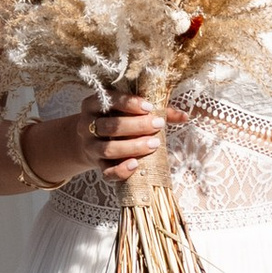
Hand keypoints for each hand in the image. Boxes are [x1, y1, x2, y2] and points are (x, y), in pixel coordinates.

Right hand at [28, 96, 162, 188]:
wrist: (89, 140)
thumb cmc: (116, 119)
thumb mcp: (129, 110)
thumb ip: (155, 110)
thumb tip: (184, 115)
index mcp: (94, 104)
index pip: (110, 100)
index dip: (130, 103)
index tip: (150, 107)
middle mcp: (87, 124)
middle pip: (110, 126)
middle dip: (136, 126)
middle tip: (158, 125)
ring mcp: (90, 146)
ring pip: (108, 148)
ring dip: (132, 147)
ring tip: (154, 143)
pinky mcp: (96, 165)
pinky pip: (106, 171)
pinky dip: (120, 170)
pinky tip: (135, 165)